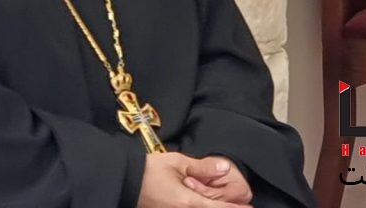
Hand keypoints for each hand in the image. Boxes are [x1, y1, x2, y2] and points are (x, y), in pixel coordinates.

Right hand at [137, 153, 251, 207]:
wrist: (123, 180)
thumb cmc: (148, 170)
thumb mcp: (177, 162)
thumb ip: (202, 167)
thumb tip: (223, 169)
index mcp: (188, 202)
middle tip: (242, 205)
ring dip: (212, 207)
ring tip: (222, 202)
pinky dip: (199, 207)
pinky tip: (201, 202)